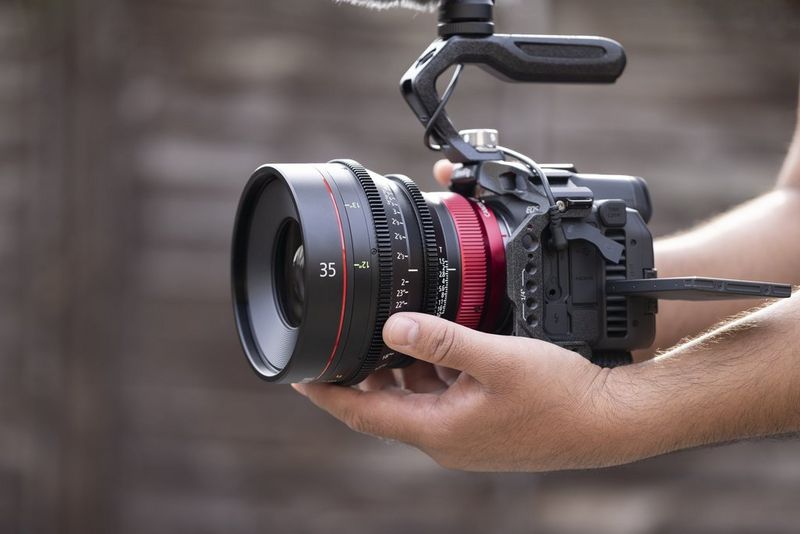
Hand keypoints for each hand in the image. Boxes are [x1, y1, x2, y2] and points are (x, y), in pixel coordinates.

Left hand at [293, 312, 630, 470]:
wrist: (610, 421)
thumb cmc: (559, 395)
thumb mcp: (496, 359)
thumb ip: (441, 340)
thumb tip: (391, 328)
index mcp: (437, 430)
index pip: (362, 414)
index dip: (327, 393)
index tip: (298, 374)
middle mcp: (445, 439)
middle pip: (384, 405)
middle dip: (361, 374)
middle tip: (344, 340)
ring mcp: (466, 435)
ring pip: (416, 398)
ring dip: (400, 369)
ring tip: (392, 330)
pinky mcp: (484, 425)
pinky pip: (443, 397)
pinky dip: (433, 372)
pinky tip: (442, 343)